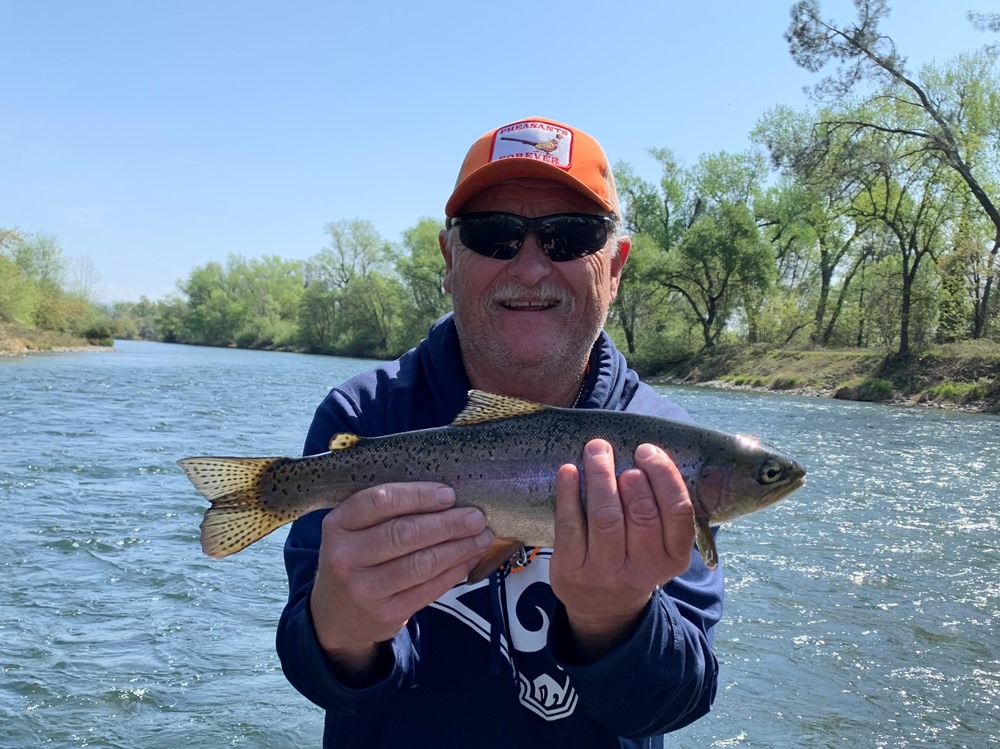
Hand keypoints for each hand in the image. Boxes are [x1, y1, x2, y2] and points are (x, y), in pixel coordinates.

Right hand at [309, 482, 492, 681]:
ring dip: (458, 548)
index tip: (449, 494)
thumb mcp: (354, 530)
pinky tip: (468, 559)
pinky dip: (454, 572)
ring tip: (481, 537)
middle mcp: (345, 557)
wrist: (336, 614)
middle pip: (405, 534)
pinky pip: (428, 589)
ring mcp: (363, 589)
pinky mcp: (385, 614)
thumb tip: (448, 497)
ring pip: (421, 563)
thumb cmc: (356, 558)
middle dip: (448, 523)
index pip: (380, 502)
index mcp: (337, 525)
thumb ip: (387, 512)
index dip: (418, 495)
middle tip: (476, 517)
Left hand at [549, 440, 693, 660]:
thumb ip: (659, 508)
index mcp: (673, 558)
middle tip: (614, 449)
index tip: (647, 451)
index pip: (677, 512)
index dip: (664, 477)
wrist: (604, 609)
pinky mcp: (572, 571)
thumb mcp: (660, 545)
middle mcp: (644, 568)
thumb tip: (646, 453)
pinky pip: (570, 525)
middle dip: (629, 474)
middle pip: (641, 513)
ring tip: (595, 450)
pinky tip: (568, 471)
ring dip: (600, 476)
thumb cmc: (634, 559)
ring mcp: (606, 572)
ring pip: (605, 517)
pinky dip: (568, 494)